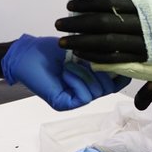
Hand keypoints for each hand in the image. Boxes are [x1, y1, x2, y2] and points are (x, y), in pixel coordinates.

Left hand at [2, 34, 129, 109]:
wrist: (26, 54)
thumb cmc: (51, 50)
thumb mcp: (82, 48)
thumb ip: (100, 54)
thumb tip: (125, 54)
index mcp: (92, 78)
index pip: (116, 82)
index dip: (122, 72)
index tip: (123, 57)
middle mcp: (86, 90)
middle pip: (110, 87)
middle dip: (104, 69)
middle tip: (90, 56)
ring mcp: (74, 98)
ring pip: (97, 92)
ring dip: (86, 73)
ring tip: (72, 62)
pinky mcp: (64, 103)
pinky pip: (83, 97)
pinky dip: (78, 81)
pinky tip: (67, 70)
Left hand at [55, 0, 146, 63]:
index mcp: (143, 7)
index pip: (110, 3)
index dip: (88, 4)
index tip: (70, 6)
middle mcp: (140, 25)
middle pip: (103, 23)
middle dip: (78, 23)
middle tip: (59, 23)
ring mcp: (140, 44)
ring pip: (105, 43)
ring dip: (81, 42)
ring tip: (62, 41)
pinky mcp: (140, 60)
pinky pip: (113, 60)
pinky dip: (95, 57)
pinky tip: (80, 54)